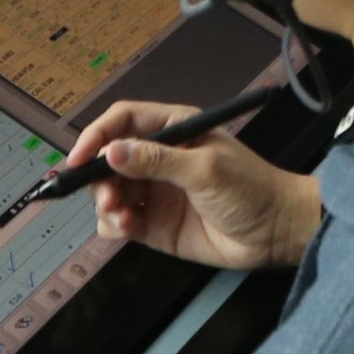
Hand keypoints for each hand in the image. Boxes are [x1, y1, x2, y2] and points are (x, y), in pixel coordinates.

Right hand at [64, 100, 320, 269]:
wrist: (275, 232)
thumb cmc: (250, 189)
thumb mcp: (205, 169)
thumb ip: (157, 161)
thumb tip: (112, 152)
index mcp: (174, 129)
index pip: (123, 121)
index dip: (97, 136)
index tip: (79, 159)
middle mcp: (159, 157)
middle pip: (108, 158)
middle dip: (98, 178)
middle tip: (108, 198)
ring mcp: (154, 191)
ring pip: (109, 191)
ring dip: (105, 203)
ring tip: (123, 218)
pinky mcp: (153, 223)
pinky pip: (118, 221)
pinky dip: (113, 225)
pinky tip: (127, 230)